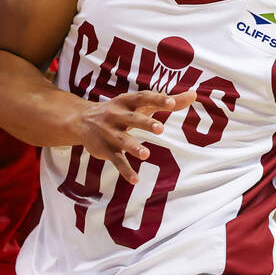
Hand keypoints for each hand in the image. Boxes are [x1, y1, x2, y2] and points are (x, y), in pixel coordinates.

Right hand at [76, 90, 194, 182]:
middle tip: (160, 129)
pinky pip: (116, 160)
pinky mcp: (104, 149)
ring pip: (122, 140)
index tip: (172, 103)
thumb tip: (194, 94)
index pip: (143, 98)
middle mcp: (117, 115)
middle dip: (145, 123)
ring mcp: (110, 133)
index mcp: (127, 101)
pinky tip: (135, 180)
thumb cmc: (119, 110)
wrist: (81, 120)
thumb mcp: (139, 103)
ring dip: (133, 147)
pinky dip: (125, 170)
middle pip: (132, 118)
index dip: (157, 100)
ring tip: (146, 154)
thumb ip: (166, 101)